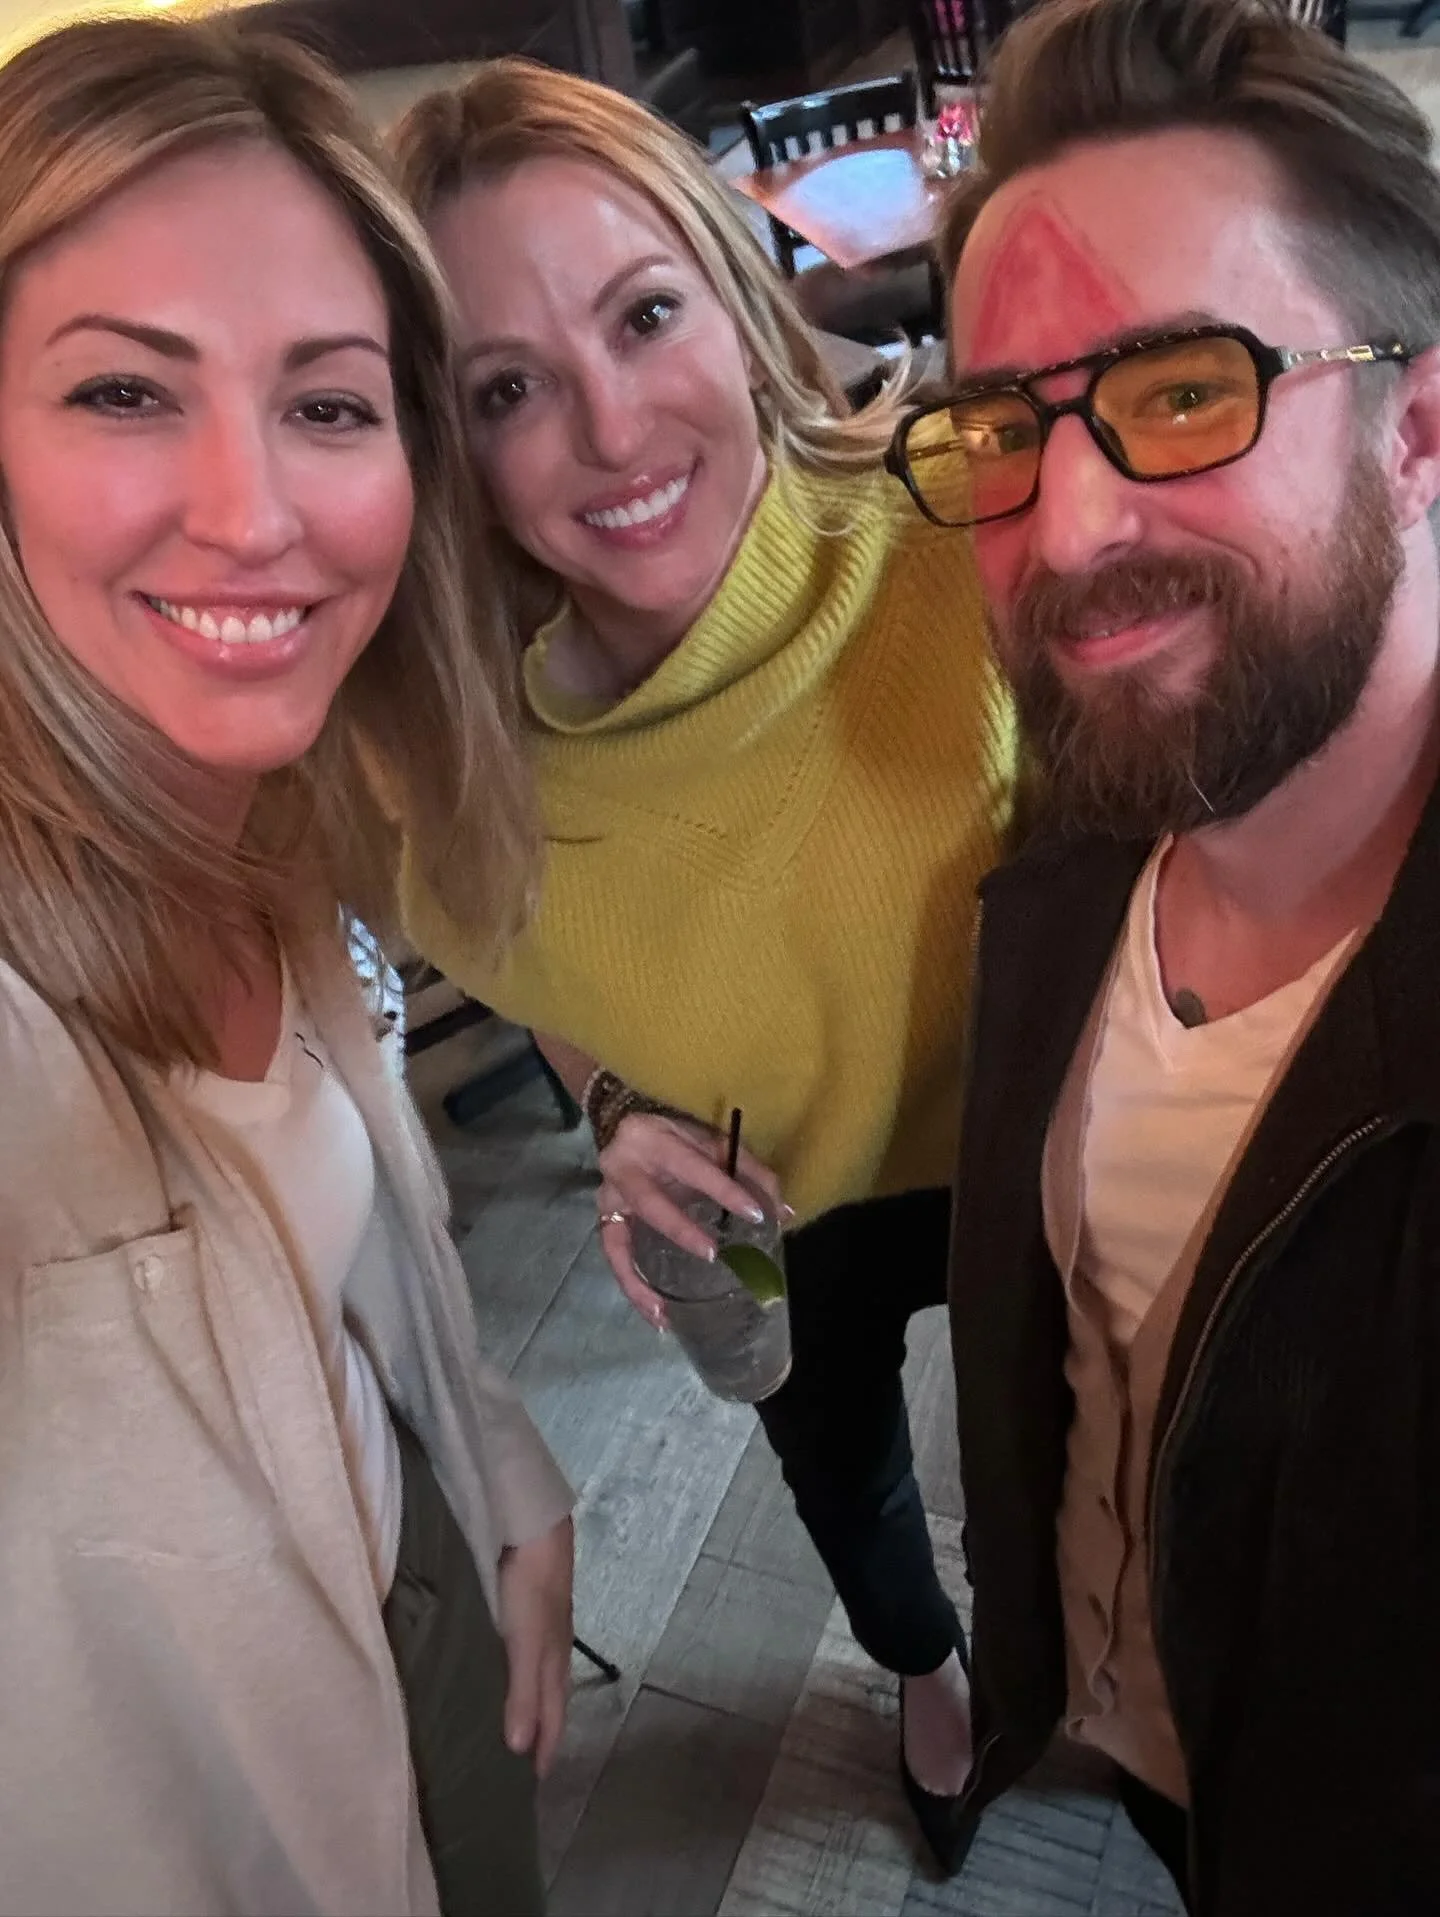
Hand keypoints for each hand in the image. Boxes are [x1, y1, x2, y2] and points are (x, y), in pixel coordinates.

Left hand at [497, 1515, 573, 1778]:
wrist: (537, 1527)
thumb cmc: (530, 1588)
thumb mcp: (526, 1644)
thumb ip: (522, 1693)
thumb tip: (519, 1749)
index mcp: (555, 1661)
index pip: (554, 1716)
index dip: (547, 1747)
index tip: (536, 1782)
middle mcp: (554, 1648)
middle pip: (551, 1698)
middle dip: (543, 1729)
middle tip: (526, 1759)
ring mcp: (545, 1624)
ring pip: (541, 1674)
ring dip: (533, 1701)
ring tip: (516, 1721)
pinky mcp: (531, 1605)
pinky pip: (529, 1652)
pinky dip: (522, 1672)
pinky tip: (508, 1668)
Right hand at [596, 1112, 785, 1328]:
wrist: (625, 1128)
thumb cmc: (677, 1138)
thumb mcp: (712, 1142)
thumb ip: (750, 1171)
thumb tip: (783, 1214)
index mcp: (655, 1140)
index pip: (693, 1167)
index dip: (724, 1190)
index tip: (755, 1215)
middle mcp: (623, 1168)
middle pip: (651, 1203)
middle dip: (680, 1231)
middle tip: (711, 1255)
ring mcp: (608, 1198)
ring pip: (618, 1242)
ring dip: (640, 1281)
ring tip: (665, 1313)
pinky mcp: (606, 1220)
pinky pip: (613, 1258)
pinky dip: (632, 1287)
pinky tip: (656, 1314)